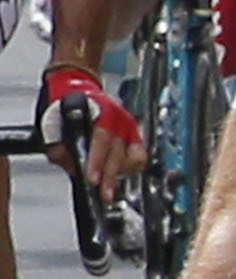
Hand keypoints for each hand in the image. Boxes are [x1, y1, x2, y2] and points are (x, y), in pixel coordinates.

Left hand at [37, 60, 131, 191]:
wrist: (76, 84)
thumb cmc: (64, 99)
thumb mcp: (52, 117)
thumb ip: (56, 140)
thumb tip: (63, 159)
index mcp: (101, 110)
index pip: (101, 139)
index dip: (96, 162)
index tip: (92, 179)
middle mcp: (119, 119)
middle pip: (119, 153)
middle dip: (111, 177)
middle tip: (104, 194)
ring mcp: (129, 127)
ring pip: (133, 157)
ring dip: (120, 174)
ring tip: (109, 187)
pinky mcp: (134, 135)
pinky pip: (140, 156)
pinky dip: (131, 167)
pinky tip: (120, 175)